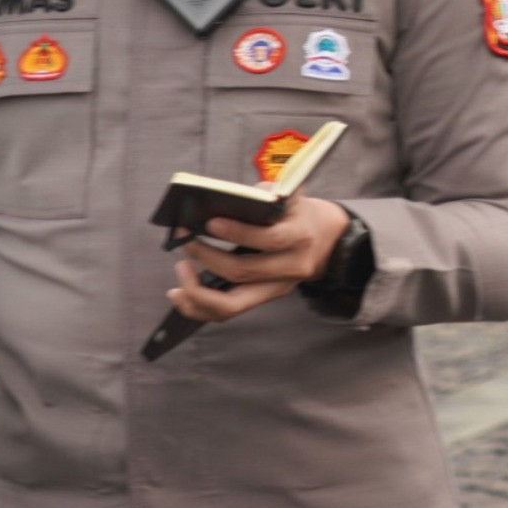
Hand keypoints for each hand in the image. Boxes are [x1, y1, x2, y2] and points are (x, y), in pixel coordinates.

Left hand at [172, 194, 353, 321]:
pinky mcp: (263, 299)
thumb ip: (269, 195)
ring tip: (180, 271)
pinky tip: (180, 292)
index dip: (237, 233)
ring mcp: (276, 289)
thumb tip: (238, 196)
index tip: (210, 222)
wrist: (327, 241)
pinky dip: (198, 306)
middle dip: (206, 256)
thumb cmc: (301, 215)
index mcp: (299, 238)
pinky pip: (226, 312)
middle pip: (242, 273)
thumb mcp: (293, 198)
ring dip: (197, 291)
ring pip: (231, 305)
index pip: (268, 240)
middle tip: (184, 239)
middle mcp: (290, 269)